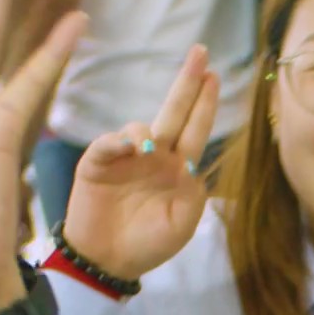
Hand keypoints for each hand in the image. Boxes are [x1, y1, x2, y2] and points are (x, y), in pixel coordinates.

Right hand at [57, 46, 222, 285]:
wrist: (108, 262)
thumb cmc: (148, 244)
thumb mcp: (182, 224)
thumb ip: (194, 194)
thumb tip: (192, 163)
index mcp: (177, 168)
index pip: (195, 129)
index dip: (205, 103)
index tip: (215, 75)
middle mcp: (154, 156)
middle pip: (174, 112)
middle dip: (187, 82)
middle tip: (200, 53)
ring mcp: (126, 157)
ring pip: (139, 126)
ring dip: (145, 130)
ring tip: (146, 149)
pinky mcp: (98, 163)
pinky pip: (108, 143)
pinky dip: (117, 141)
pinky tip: (128, 147)